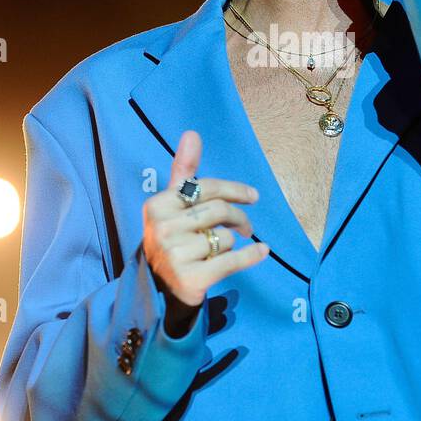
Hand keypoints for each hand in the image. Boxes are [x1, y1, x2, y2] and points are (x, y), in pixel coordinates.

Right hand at [142, 130, 268, 334]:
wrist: (158, 286)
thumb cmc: (172, 236)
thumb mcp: (173, 204)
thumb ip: (184, 170)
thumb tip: (192, 133)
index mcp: (157, 205)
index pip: (206, 187)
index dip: (234, 190)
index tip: (253, 196)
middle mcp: (162, 228)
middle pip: (219, 211)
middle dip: (240, 216)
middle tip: (247, 226)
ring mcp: (174, 255)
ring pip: (225, 237)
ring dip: (234, 241)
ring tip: (228, 246)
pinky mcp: (191, 279)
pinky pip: (232, 261)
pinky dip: (251, 256)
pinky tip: (262, 251)